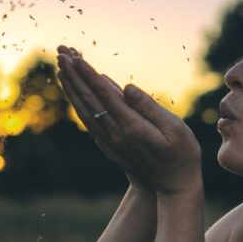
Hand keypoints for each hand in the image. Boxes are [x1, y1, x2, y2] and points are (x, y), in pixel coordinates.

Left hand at [56, 46, 201, 194]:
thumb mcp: (175, 128)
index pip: (104, 95)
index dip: (88, 74)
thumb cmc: (182, 154)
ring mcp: (111, 142)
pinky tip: (75, 94)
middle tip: (60, 54)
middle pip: (89, 100)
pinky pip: (90, 122)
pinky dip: (79, 105)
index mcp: (132, 127)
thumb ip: (149, 107)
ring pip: (85, 111)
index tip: (74, 58)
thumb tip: (126, 87)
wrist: (174, 187)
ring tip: (61, 69)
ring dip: (72, 89)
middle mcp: (116, 135)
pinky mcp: (110, 147)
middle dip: (74, 76)